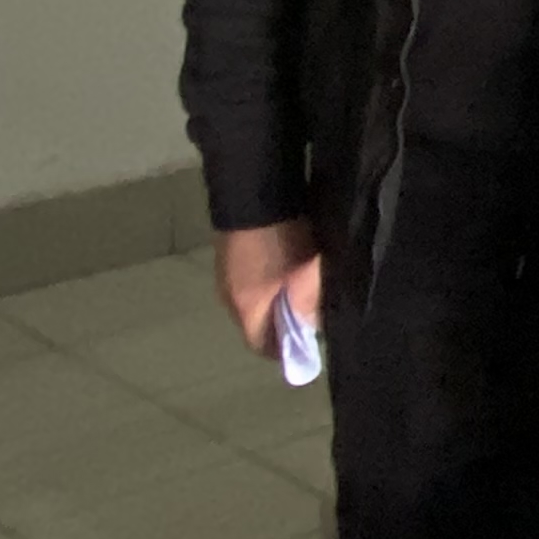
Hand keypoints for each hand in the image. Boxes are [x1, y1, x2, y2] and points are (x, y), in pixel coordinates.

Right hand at [215, 224, 319, 358]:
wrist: (253, 190)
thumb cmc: (282, 239)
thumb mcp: (306, 272)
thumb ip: (310, 303)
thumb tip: (312, 325)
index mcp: (245, 308)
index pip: (261, 345)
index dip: (285, 348)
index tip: (307, 340)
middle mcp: (229, 297)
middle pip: (256, 322)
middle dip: (282, 321)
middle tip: (309, 310)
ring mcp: (226, 274)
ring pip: (253, 299)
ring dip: (274, 297)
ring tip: (302, 285)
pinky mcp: (229, 254)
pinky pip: (249, 279)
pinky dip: (267, 279)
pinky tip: (286, 263)